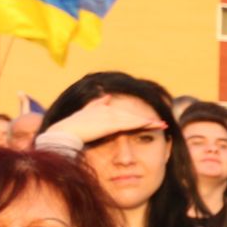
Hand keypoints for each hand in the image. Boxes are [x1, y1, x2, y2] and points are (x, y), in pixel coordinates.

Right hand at [45, 94, 165, 146]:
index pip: (125, 114)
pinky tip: (152, 125)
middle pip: (132, 115)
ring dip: (149, 122)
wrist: (64, 132)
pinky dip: (142, 124)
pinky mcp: (111, 123)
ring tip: (163, 125)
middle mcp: (109, 109)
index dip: (138, 118)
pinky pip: (130, 123)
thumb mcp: (86, 114)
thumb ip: (96, 104)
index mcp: (104, 108)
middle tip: (163, 123)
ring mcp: (110, 116)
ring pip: (134, 119)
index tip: (151, 121)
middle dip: (148, 120)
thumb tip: (106, 95)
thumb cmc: (73, 127)